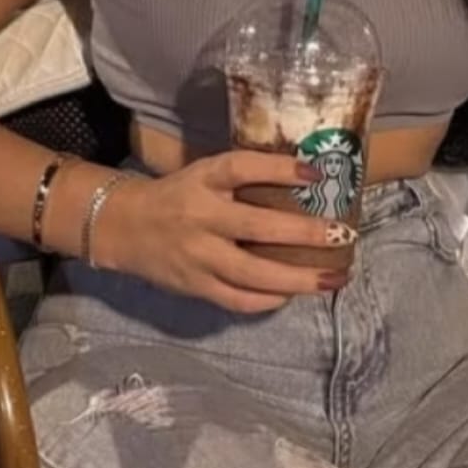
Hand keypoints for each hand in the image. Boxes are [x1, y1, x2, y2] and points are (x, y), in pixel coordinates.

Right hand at [94, 150, 348, 314]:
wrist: (124, 226)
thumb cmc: (177, 195)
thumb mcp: (203, 174)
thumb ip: (243, 178)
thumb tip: (304, 179)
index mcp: (203, 180)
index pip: (242, 167)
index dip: (279, 168)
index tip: (316, 173)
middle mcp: (201, 216)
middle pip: (258, 226)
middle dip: (305, 233)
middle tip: (343, 235)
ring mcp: (198, 255)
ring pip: (254, 273)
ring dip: (298, 279)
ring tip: (333, 278)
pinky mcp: (195, 286)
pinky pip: (239, 299)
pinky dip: (270, 299)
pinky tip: (293, 294)